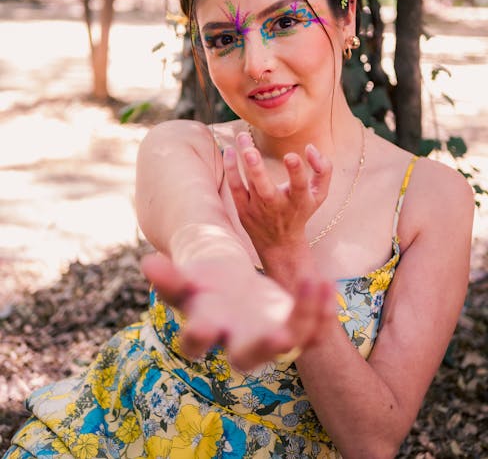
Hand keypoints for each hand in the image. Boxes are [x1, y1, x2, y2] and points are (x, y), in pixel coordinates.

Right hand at [141, 252, 332, 370]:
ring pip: (290, 342)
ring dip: (305, 316)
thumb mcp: (187, 279)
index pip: (195, 343)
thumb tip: (147, 263)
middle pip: (248, 357)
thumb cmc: (203, 285)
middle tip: (280, 337)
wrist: (229, 288)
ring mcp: (267, 339)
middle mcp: (236, 343)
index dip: (200, 337)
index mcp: (204, 329)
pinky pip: (311, 331)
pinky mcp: (290, 330)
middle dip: (263, 347)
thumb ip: (170, 278)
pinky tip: (326, 285)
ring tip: (314, 281)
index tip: (206, 325)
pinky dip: (321, 312)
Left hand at [223, 132, 331, 272]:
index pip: (299, 185)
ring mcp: (258, 208)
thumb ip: (323, 169)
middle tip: (250, 152)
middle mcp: (277, 205)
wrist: (280, 243)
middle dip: (257, 170)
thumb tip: (310, 147)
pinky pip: (235, 187)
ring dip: (242, 159)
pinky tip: (230, 150)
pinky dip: (231, 170)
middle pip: (265, 188)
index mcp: (299, 200)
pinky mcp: (243, 208)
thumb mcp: (320, 194)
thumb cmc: (301, 210)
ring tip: (242, 136)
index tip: (291, 156)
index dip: (296, 171)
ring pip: (248, 183)